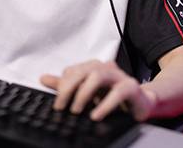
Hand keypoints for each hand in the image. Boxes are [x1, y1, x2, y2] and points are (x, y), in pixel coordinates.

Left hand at [40, 60, 156, 121]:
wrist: (139, 103)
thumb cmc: (111, 96)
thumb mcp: (86, 92)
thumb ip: (65, 86)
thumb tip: (43, 78)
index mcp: (93, 67)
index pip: (72, 71)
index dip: (62, 85)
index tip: (57, 103)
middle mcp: (105, 68)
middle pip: (83, 71)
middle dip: (69, 88)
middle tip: (62, 107)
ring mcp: (119, 76)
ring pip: (98, 75)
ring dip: (84, 93)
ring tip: (77, 110)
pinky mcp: (131, 87)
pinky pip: (118, 92)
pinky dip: (105, 104)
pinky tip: (96, 115)